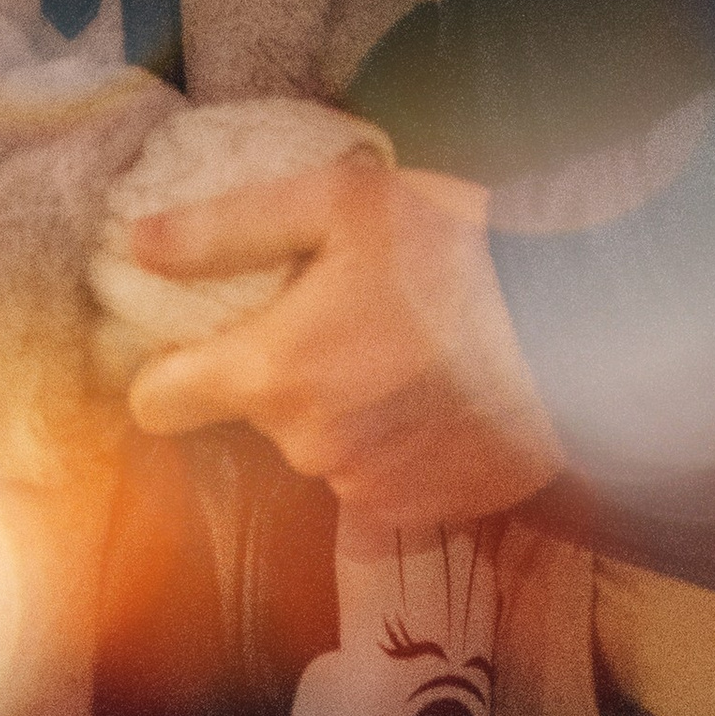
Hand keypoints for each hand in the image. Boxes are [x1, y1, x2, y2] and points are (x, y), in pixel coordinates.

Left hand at [120, 151, 566, 524]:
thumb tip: (136, 244)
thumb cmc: (455, 250)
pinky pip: (379, 477)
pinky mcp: (424, 514)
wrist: (578, 329)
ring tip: (409, 343)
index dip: (167, 369)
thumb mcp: (338, 201)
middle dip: (288, 364)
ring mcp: (365, 490)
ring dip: (347, 402)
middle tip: (352, 306)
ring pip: (323, 441)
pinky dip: (398, 439)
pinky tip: (441, 390)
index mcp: (271, 373)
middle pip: (259, 410)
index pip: (159, 401)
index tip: (198, 339)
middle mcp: (305, 448)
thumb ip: (228, 229)